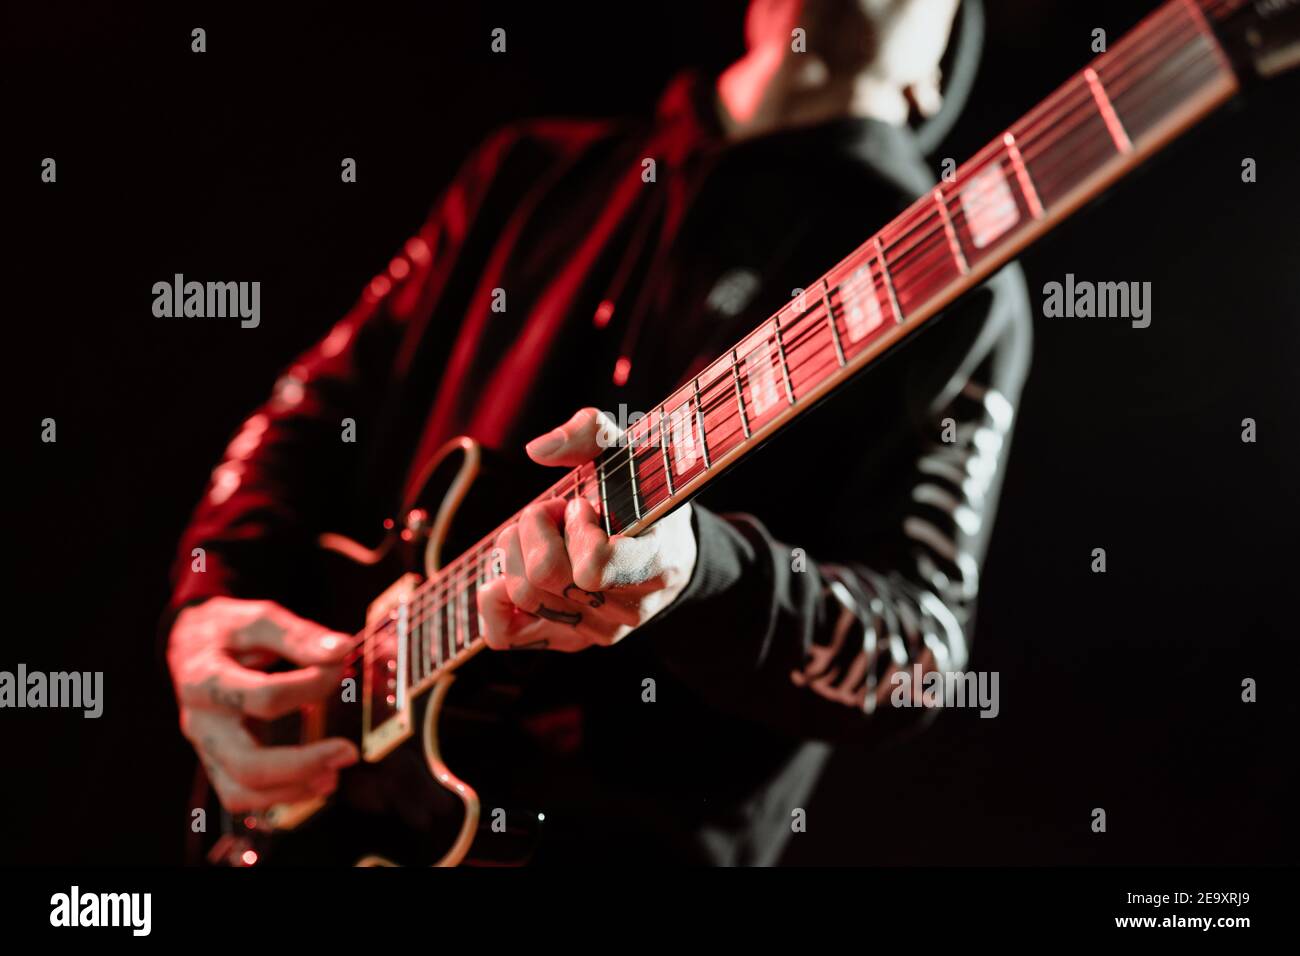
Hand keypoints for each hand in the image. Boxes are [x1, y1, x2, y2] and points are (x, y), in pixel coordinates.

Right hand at [168, 597, 359, 811]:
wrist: (189, 644)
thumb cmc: (227, 631)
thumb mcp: (257, 619)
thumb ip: (298, 635)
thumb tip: (341, 649)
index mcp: (205, 680)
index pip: (263, 697)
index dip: (310, 686)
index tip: (339, 667)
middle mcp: (200, 721)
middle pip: (246, 763)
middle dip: (302, 764)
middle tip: (348, 752)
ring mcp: (205, 747)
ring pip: (240, 791)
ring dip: (292, 790)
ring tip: (333, 775)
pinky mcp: (216, 761)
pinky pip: (240, 795)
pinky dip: (278, 797)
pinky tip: (315, 781)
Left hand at [477, 408, 696, 651]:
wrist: (668, 550)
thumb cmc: (645, 495)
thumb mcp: (631, 451)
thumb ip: (591, 432)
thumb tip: (537, 450)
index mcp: (655, 563)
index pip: (593, 569)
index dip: (576, 528)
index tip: (587, 507)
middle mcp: (628, 608)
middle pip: (544, 574)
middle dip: (536, 528)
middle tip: (557, 512)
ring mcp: (598, 631)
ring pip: (523, 594)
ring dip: (518, 550)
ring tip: (546, 534)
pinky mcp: (568, 642)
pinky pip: (504, 636)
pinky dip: (494, 599)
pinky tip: (512, 570)